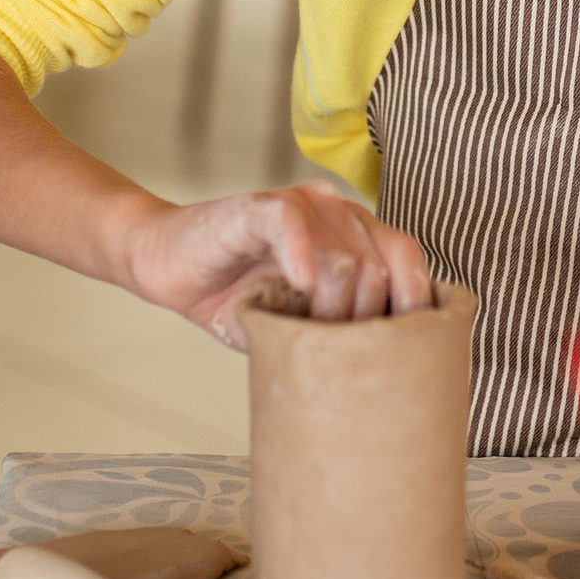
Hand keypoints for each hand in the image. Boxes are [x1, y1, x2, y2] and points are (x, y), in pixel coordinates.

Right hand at [118, 182, 436, 349]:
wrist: (166, 266)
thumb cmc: (236, 297)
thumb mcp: (296, 322)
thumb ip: (339, 330)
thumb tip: (393, 374)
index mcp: (353, 232)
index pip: (405, 257)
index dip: (413, 301)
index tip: (411, 350)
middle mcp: (333, 210)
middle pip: (379, 261)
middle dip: (366, 317)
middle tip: (342, 355)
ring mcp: (295, 204)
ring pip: (342, 250)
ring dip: (332, 304)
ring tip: (314, 335)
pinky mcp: (254, 207)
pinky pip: (289, 222)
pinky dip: (300, 256)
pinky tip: (300, 287)